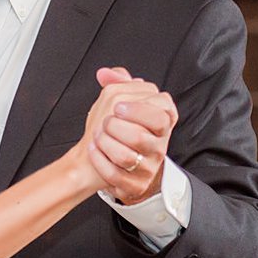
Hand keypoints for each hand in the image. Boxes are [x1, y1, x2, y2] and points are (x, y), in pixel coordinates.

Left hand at [85, 67, 179, 205]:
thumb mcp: (122, 99)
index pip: (163, 113)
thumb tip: (105, 73)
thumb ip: (119, 82)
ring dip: (105, 143)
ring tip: (99, 136)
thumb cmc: (117, 127)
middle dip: (116, 127)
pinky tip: (94, 150)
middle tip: (106, 122)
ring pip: (127, 156)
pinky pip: (116, 175)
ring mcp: (148, 167)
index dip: (138, 109)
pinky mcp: (135, 184)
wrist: (107, 157)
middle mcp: (158, 146)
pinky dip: (99, 160)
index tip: (118, 107)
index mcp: (161, 123)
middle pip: (142, 137)